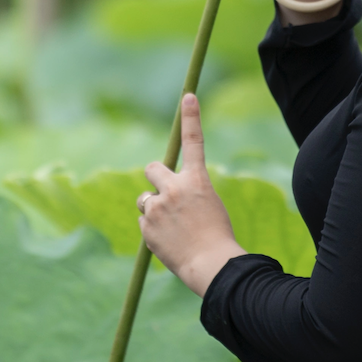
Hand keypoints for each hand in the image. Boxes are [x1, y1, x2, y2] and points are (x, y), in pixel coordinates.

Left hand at [139, 94, 244, 296]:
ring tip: (172, 228)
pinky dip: (152, 230)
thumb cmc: (217, 237)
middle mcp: (174, 188)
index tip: (188, 96)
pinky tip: (168, 242)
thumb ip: (187, 195)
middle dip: (154, 178)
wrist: (211, 265)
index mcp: (197, 181)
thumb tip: (163, 197)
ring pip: (145, 199)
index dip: (191, 117)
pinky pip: (144, 221)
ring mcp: (157, 206)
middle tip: (163, 194)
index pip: (194, 141)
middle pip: (152, 168)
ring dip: (153, 209)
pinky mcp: (146, 225)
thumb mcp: (208, 206)